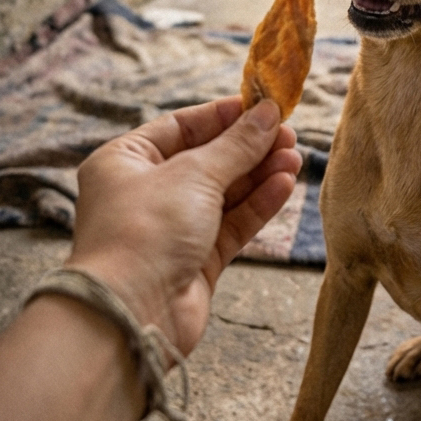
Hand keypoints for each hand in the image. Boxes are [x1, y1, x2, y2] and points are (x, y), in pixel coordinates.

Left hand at [66, 96, 300, 356]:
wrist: (133, 313)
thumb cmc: (146, 232)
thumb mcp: (193, 174)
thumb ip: (236, 145)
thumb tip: (268, 114)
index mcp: (125, 162)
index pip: (180, 127)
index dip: (223, 116)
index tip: (263, 107)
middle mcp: (145, 193)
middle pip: (207, 160)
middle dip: (249, 148)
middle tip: (289, 135)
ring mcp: (172, 229)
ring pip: (224, 194)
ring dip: (260, 175)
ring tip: (295, 158)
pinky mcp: (196, 261)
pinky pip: (232, 224)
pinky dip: (258, 205)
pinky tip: (284, 185)